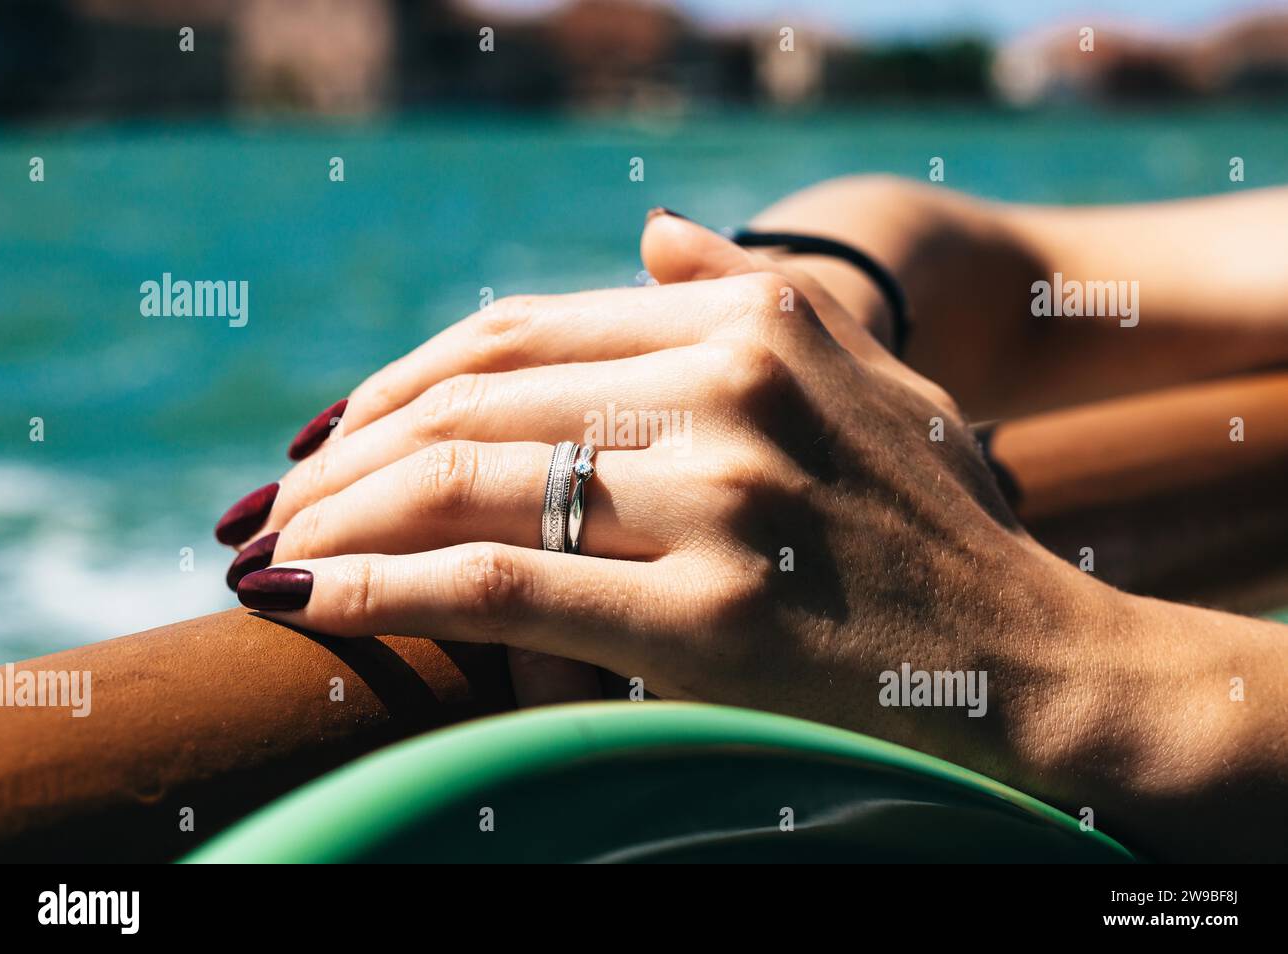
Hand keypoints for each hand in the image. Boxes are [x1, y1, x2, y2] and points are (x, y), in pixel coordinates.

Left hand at [217, 220, 1097, 774]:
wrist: (1034, 655)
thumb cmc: (936, 526)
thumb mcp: (863, 374)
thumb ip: (745, 291)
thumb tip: (649, 233)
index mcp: (753, 319)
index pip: (520, 331)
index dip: (400, 379)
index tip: (329, 431)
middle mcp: (732, 382)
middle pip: (475, 400)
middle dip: (346, 453)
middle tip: (270, 502)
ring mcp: (722, 493)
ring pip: (468, 483)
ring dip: (341, 516)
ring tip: (269, 553)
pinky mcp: (710, 613)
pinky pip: (498, 582)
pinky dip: (381, 588)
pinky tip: (307, 602)